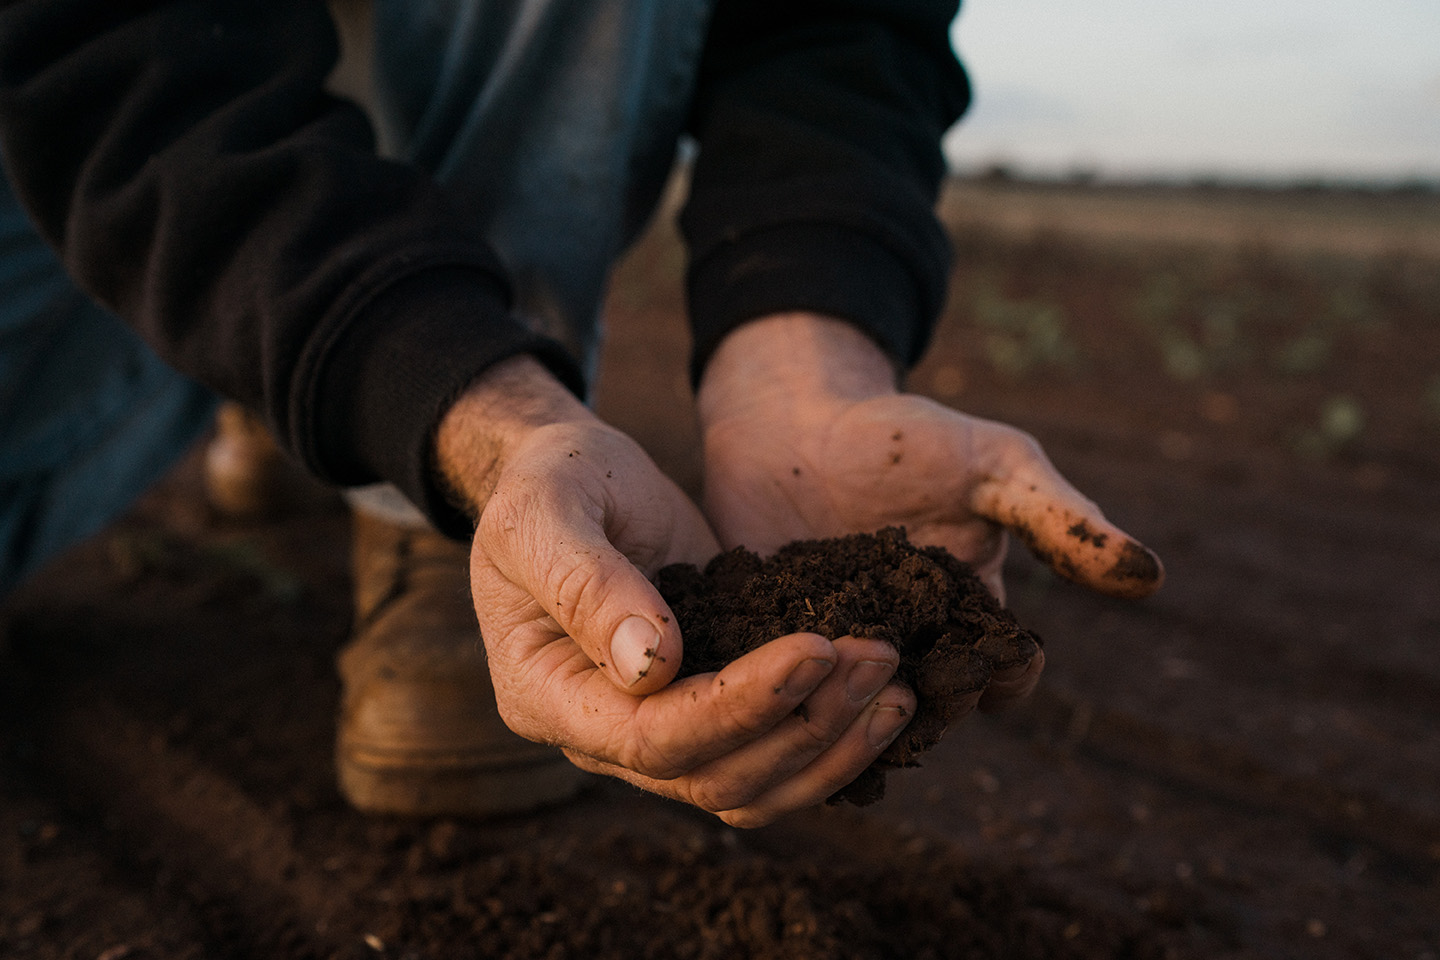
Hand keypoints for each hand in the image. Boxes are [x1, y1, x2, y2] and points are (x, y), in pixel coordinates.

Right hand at [435, 356, 915, 825]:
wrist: (575, 477)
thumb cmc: (549, 482)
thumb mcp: (548, 509)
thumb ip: (585, 583)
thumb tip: (653, 665)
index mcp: (547, 695)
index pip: (650, 739)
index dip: (738, 708)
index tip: (814, 650)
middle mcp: (602, 733)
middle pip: (714, 778)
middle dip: (804, 726)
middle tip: (877, 657)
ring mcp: (660, 727)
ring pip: (752, 786)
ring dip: (830, 745)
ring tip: (894, 686)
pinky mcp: (711, 708)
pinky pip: (772, 754)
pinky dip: (832, 739)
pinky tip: (885, 701)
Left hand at [698, 314, 1165, 706]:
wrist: (791, 416)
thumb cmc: (900, 436)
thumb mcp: (990, 465)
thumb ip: (1058, 519)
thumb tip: (1150, 576)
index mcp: (969, 609)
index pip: (1006, 669)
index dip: (1008, 674)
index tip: (992, 658)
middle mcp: (909, 642)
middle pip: (932, 705)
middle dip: (930, 704)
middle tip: (906, 679)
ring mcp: (838, 650)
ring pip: (857, 714)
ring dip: (855, 715)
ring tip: (839, 697)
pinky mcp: (771, 647)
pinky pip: (783, 693)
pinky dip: (783, 701)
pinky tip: (771, 696)